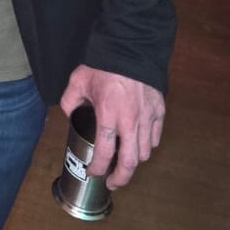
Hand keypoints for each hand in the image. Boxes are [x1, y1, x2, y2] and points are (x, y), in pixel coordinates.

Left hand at [59, 64, 164, 189]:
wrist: (130, 47)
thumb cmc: (103, 64)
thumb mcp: (77, 81)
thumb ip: (70, 102)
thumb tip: (70, 116)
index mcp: (109, 116)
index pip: (105, 153)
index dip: (97, 169)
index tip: (91, 173)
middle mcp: (131, 121)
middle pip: (131, 162)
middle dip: (121, 178)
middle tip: (112, 182)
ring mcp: (148, 117)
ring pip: (145, 152)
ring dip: (134, 161)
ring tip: (124, 162)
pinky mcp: (159, 110)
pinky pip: (155, 137)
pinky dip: (147, 145)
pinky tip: (138, 144)